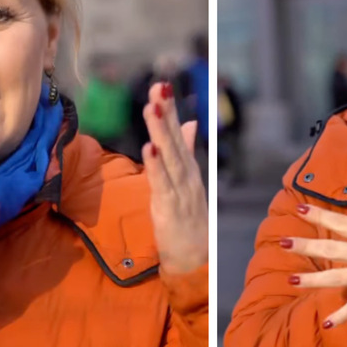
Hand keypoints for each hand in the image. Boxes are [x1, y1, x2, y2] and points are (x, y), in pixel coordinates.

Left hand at [142, 82, 207, 274]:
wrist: (196, 261)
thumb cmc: (189, 221)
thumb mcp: (187, 183)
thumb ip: (187, 151)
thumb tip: (189, 122)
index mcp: (189, 170)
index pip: (178, 135)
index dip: (171, 111)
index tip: (162, 86)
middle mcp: (187, 177)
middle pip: (175, 142)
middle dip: (166, 114)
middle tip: (159, 87)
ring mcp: (181, 193)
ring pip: (169, 158)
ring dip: (161, 133)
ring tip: (153, 109)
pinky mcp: (170, 210)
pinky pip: (162, 185)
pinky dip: (156, 166)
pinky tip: (149, 148)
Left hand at [284, 162, 346, 327]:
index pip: (340, 223)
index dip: (318, 216)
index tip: (299, 209)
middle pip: (329, 250)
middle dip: (304, 246)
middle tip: (281, 244)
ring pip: (334, 279)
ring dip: (311, 281)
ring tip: (290, 281)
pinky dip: (341, 317)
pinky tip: (326, 325)